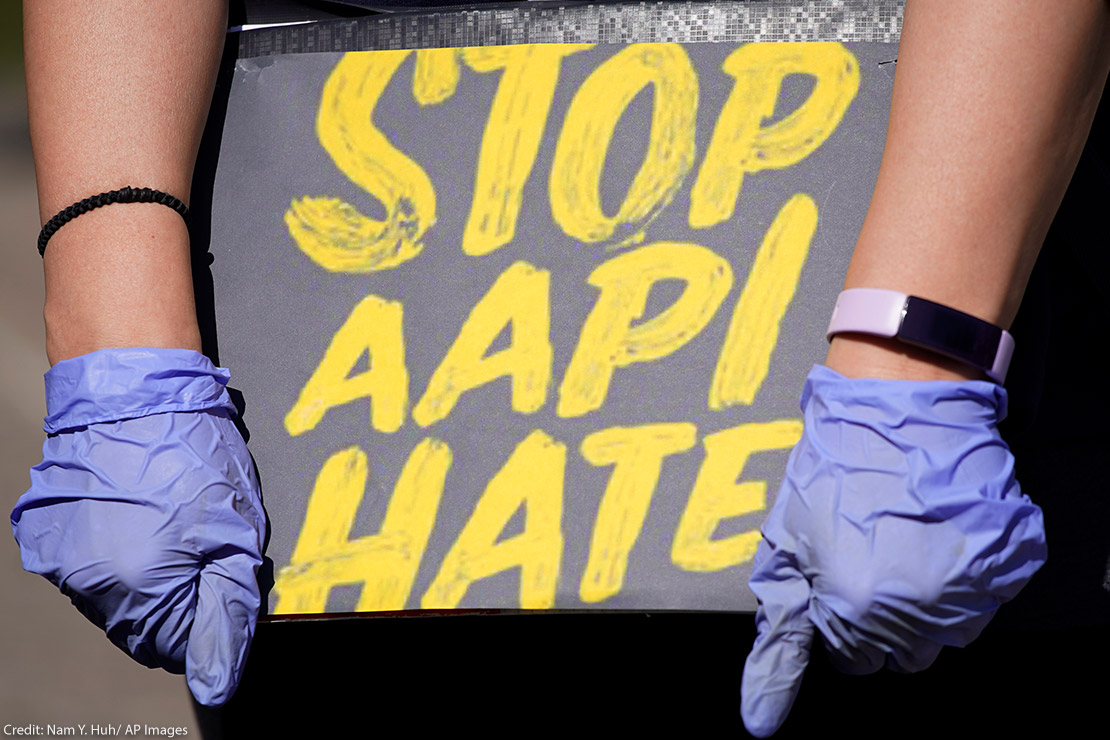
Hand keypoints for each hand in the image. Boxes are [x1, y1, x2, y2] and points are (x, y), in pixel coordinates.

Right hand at [11, 348, 265, 705]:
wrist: (135, 392)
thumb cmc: (191, 453)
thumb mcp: (236, 535)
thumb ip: (229, 615)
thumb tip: (219, 682)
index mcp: (139, 590)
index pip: (179, 648)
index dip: (209, 616)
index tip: (220, 577)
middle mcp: (89, 584)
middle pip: (144, 627)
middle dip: (179, 597)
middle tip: (198, 543)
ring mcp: (61, 560)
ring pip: (116, 600)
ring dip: (146, 576)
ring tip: (168, 522)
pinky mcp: (47, 536)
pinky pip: (89, 568)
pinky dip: (116, 551)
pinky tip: (137, 513)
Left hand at [741, 365, 1045, 736]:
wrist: (896, 404)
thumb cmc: (829, 472)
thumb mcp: (785, 550)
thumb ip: (778, 644)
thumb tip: (759, 722)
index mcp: (857, 612)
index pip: (854, 661)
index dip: (841, 620)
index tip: (839, 578)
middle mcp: (919, 611)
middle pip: (904, 654)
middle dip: (882, 618)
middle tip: (872, 556)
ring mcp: (972, 586)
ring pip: (949, 632)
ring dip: (926, 600)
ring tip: (905, 540)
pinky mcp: (1009, 561)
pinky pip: (987, 595)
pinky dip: (966, 573)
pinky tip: (938, 532)